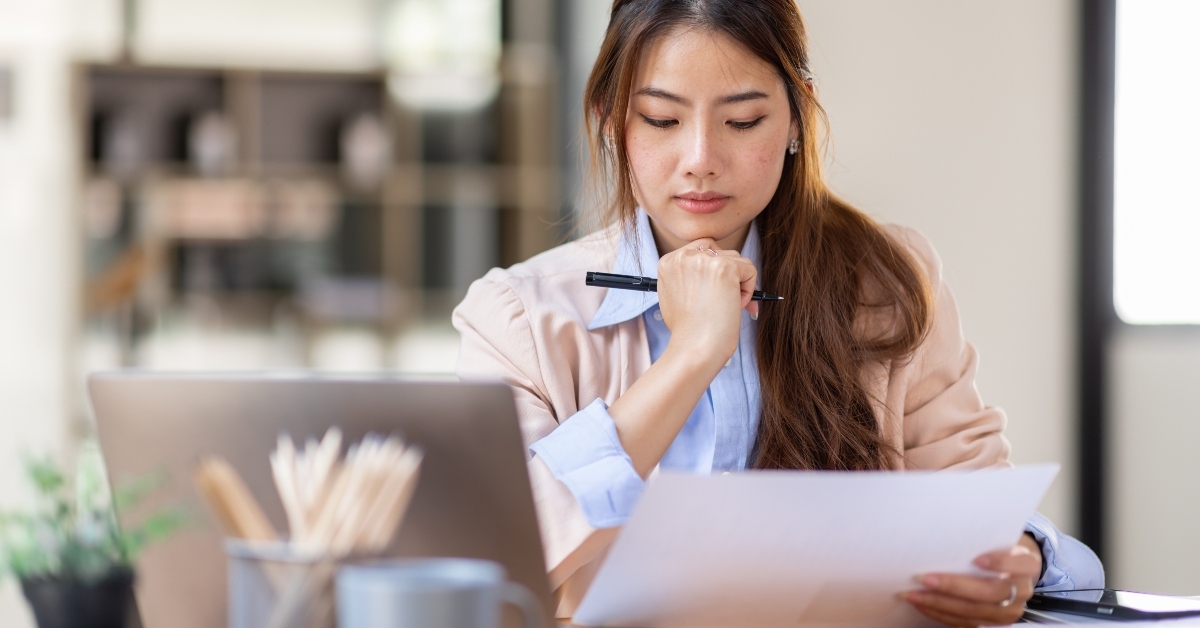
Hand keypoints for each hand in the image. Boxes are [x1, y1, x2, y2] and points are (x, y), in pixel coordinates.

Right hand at [656, 238, 758, 366]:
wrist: (694, 348)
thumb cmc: (688, 331)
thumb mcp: (677, 296)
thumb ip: (690, 278)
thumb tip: (717, 275)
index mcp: (668, 262)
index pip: (701, 250)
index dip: (711, 271)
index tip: (711, 292)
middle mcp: (683, 256)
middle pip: (719, 252)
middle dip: (727, 275)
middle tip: (723, 301)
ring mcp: (704, 260)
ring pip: (737, 260)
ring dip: (738, 283)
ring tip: (727, 306)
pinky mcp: (725, 268)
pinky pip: (750, 269)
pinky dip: (749, 289)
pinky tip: (735, 306)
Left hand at [906, 535, 1041, 626]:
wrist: (1013, 569)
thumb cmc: (996, 547)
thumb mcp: (998, 537)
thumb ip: (982, 537)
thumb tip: (944, 529)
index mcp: (1027, 564)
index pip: (1017, 564)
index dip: (999, 563)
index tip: (976, 559)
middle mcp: (1022, 590)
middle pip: (989, 592)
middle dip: (953, 586)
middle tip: (924, 578)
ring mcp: (1009, 611)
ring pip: (974, 612)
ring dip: (939, 603)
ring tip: (913, 594)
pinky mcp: (993, 623)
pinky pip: (965, 623)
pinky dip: (940, 613)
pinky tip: (922, 603)